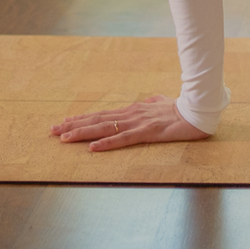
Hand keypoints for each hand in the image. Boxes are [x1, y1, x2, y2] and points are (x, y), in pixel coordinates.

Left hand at [50, 94, 208, 151]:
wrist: (198, 110)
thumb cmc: (180, 108)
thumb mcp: (162, 104)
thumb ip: (153, 102)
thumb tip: (148, 100)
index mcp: (132, 111)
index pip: (101, 115)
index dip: (81, 119)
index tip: (63, 122)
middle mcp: (129, 115)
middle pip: (96, 121)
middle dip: (72, 126)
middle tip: (52, 131)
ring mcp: (137, 123)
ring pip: (104, 128)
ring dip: (82, 133)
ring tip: (63, 138)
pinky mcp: (147, 133)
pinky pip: (123, 140)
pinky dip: (106, 144)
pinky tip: (93, 148)